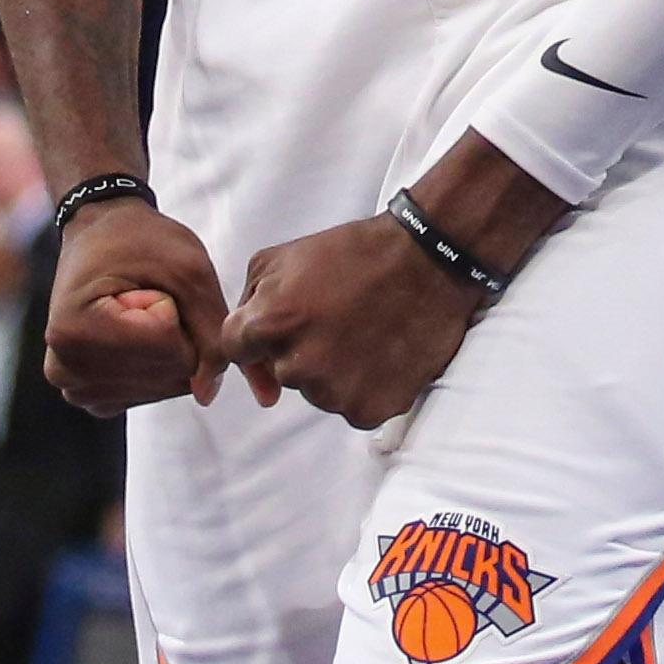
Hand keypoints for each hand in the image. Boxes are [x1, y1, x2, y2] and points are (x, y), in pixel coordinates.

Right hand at [43, 195, 231, 414]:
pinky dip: (159, 364)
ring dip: (169, 347)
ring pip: (168, 385)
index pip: (170, 346)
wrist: (98, 236)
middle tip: (142, 295)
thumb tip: (207, 395)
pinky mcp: (93, 398)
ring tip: (136, 312)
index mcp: (74, 330)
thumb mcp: (187, 266)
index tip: (142, 284)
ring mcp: (76, 389)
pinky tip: (135, 336)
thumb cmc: (134, 240)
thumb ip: (210, 329)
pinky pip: (155, 393)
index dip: (173, 307)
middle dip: (176, 330)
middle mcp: (66, 369)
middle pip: (171, 371)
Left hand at [221, 215, 483, 430]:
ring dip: (331, 371)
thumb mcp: (282, 257)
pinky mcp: (369, 410)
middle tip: (334, 321)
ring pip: (317, 392)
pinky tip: (379, 354)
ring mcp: (335, 393)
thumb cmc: (354, 253)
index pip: (236, 351)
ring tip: (361, 333)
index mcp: (271, 323)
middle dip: (297, 350)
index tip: (278, 331)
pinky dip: (363, 387)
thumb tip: (247, 352)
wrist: (427, 261)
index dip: (255, 338)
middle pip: (281, 372)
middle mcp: (299, 365)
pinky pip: (351, 408)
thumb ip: (248, 302)